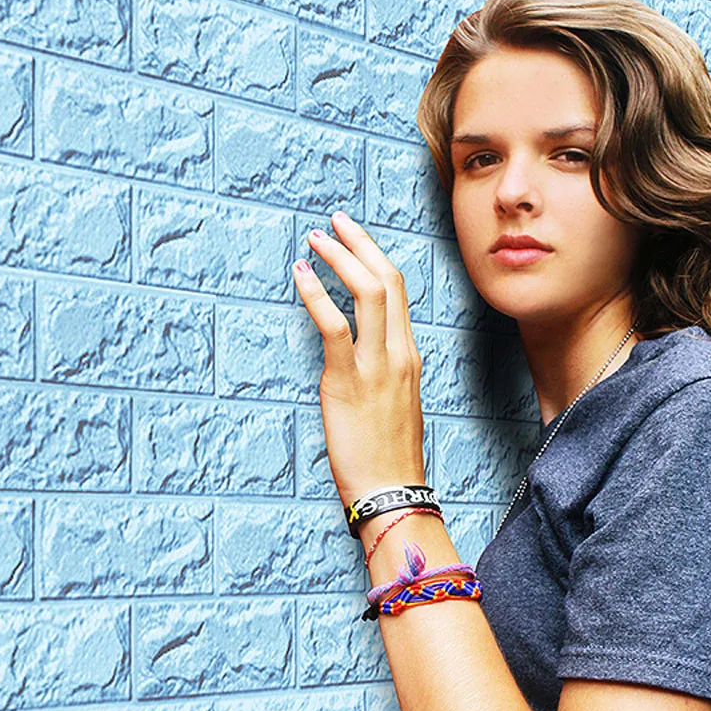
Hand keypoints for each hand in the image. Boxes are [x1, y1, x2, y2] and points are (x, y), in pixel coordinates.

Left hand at [292, 210, 426, 509]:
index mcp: (410, 356)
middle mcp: (398, 353)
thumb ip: (386, 372)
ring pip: (366, 292)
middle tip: (335, 220)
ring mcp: (376, 365)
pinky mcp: (347, 380)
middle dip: (361, 242)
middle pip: (387, 279)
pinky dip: (315, 294)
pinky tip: (300, 274)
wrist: (391, 489)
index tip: (355, 238)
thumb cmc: (388, 454)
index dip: (376, 257)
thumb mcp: (397, 403)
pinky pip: (334, 326)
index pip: (399, 292)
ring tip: (314, 240)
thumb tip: (364, 355)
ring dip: (339, 257)